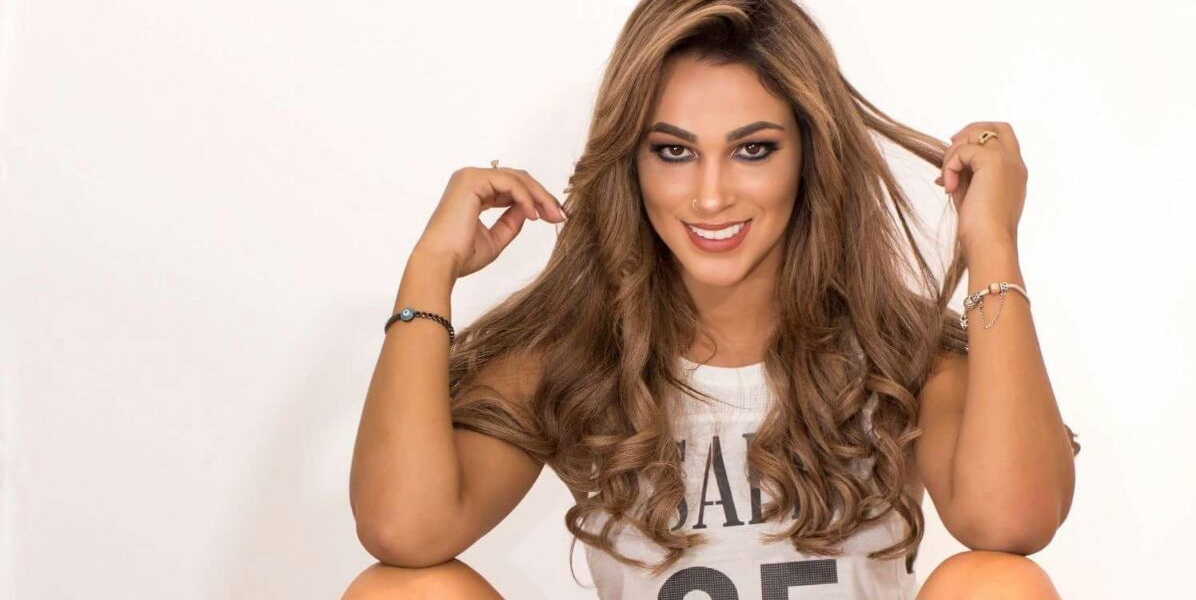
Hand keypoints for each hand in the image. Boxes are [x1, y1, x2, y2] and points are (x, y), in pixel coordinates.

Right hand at [413, 165, 568, 278]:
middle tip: (561, 215)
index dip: (535, 199)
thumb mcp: (496, 238)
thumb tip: (530, 209)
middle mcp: (470, 180)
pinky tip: (533, 214)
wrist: (440, 264)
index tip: (555, 217)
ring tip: (552, 215)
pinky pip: (509, 182)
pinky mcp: (472, 180)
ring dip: (538, 196)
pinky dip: (525, 197)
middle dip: (542, 196)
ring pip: (516, 178)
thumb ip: (511, 221)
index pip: (511, 187)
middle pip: (517, 179)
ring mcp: (469, 177)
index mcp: (473, 192)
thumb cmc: (461, 257)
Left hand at [933, 122, 1026, 249]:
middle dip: (967, 133)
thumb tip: (946, 163)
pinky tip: (949, 188)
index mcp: (1015, 171)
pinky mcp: (993, 162)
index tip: (956, 152)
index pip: (1002, 137)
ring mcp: (1007, 160)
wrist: (990, 243)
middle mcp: (1015, 162)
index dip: (978, 137)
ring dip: (953, 154)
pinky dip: (949, 167)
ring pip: (975, 135)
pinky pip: (962, 150)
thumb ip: (966, 174)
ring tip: (948, 181)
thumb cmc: (980, 228)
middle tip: (949, 154)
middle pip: (993, 126)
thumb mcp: (972, 194)